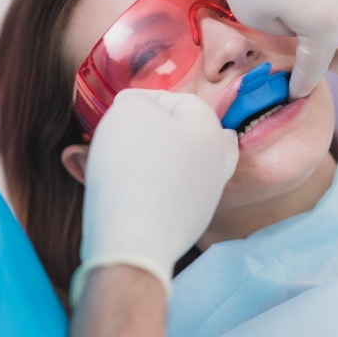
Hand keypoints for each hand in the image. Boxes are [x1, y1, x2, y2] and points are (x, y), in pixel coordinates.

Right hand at [70, 89, 237, 304]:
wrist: (134, 237)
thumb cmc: (134, 164)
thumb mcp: (130, 110)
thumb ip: (136, 100)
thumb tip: (138, 108)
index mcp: (211, 132)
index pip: (182, 101)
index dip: (147, 99)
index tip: (120, 109)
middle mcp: (217, 164)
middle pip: (196, 136)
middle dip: (166, 130)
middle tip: (141, 131)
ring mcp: (206, 198)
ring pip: (185, 166)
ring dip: (158, 158)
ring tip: (126, 159)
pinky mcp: (189, 225)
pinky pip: (171, 195)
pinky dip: (154, 187)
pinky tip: (130, 188)